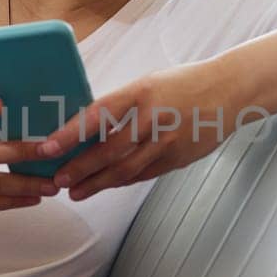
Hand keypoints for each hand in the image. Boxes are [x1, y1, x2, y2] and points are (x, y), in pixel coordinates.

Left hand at [38, 60, 241, 200]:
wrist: (229, 92)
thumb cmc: (183, 84)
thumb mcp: (148, 83)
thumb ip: (122, 105)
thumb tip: (88, 128)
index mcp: (140, 92)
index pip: (97, 115)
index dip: (69, 134)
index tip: (47, 147)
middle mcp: (151, 118)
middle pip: (108, 150)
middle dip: (79, 168)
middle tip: (57, 180)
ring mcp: (166, 141)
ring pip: (125, 169)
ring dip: (97, 183)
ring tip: (75, 192)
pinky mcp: (177, 159)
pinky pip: (143, 174)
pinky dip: (121, 182)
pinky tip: (104, 187)